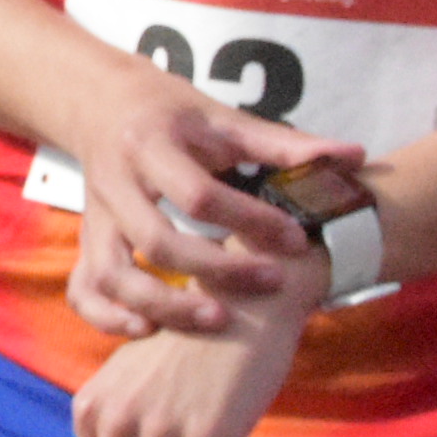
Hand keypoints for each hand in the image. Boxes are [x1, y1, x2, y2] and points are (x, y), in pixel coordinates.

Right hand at [57, 74, 362, 337]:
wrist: (101, 104)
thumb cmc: (174, 115)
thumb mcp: (225, 120)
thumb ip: (284, 145)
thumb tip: (352, 157)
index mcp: (151, 147)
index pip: (199, 194)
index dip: (250, 220)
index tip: (295, 238)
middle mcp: (116, 184)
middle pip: (156, 240)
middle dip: (216, 270)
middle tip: (273, 282)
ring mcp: (95, 217)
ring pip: (114, 274)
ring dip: (164, 304)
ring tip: (217, 319)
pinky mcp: (86, 241)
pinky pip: (83, 289)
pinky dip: (107, 316)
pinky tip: (147, 331)